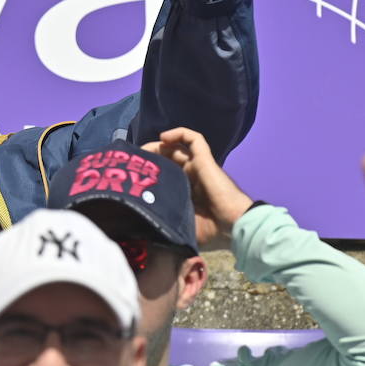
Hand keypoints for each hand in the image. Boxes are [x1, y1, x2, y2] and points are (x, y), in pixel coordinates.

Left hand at [143, 127, 251, 250]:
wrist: (235, 226)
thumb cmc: (211, 232)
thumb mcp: (180, 229)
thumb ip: (164, 224)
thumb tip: (140, 230)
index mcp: (185, 192)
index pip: (163, 176)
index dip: (147, 174)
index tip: (130, 177)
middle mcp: (190, 177)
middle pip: (166, 159)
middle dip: (148, 159)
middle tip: (132, 163)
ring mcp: (198, 166)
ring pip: (176, 147)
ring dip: (158, 145)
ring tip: (142, 150)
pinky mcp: (205, 160)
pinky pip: (193, 139)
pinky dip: (179, 133)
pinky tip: (163, 138)